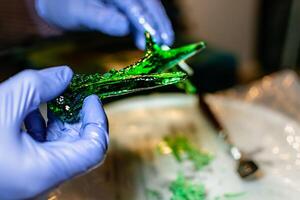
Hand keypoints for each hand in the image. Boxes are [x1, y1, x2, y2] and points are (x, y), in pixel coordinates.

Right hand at [0, 66, 108, 198]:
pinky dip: (40, 128)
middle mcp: (42, 178)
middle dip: (76, 115)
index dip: (97, 120)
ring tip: (48, 99)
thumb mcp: (2, 104)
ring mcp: (30, 176)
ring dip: (57, 120)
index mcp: (45, 171)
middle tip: (70, 92)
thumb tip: (66, 74)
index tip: (91, 97)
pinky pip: (41, 149)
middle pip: (79, 146)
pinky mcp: (18, 171)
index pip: (94, 147)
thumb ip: (39, 86)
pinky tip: (27, 113)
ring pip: (59, 147)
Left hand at [35, 0, 173, 48]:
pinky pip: (140, 12)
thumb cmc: (63, 6)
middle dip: (159, 22)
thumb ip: (101, 18)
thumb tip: (125, 27)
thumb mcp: (78, 13)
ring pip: (147, 8)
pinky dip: (146, 26)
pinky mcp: (124, 3)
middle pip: (148, 3)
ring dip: (156, 25)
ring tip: (163, 43)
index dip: (149, 21)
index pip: (135, 3)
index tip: (159, 38)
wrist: (57, 2)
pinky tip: (149, 38)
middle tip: (167, 43)